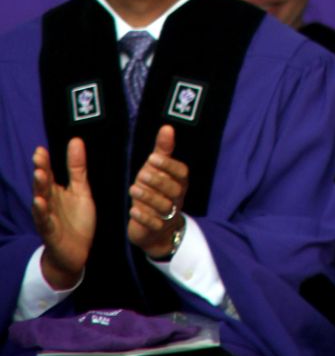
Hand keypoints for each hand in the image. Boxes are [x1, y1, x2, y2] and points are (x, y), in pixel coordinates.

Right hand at [32, 140, 94, 289]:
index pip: (49, 173)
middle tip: (38, 156)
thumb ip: (77, 168)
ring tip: (39, 174)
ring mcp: (48, 217)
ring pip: (41, 200)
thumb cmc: (76, 220)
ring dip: (39, 188)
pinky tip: (39, 202)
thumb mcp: (80, 190)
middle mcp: (49, 202)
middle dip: (40, 170)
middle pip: (43, 184)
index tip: (40, 149)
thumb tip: (75, 140)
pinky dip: (42, 211)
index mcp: (55, 191)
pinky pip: (45, 221)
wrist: (77, 253)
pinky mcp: (51, 232)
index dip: (44, 162)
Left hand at [128, 126, 188, 258]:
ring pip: (162, 206)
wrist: (156, 228)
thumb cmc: (157, 190)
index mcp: (180, 181)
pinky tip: (133, 210)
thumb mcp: (158, 169)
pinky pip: (153, 223)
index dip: (168, 165)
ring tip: (133, 189)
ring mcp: (168, 215)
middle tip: (141, 174)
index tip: (152, 158)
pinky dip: (143, 217)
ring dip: (147, 197)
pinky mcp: (156, 229)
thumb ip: (163, 149)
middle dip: (157, 181)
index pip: (181, 172)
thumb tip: (167, 127)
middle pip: (173, 189)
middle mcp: (177, 198)